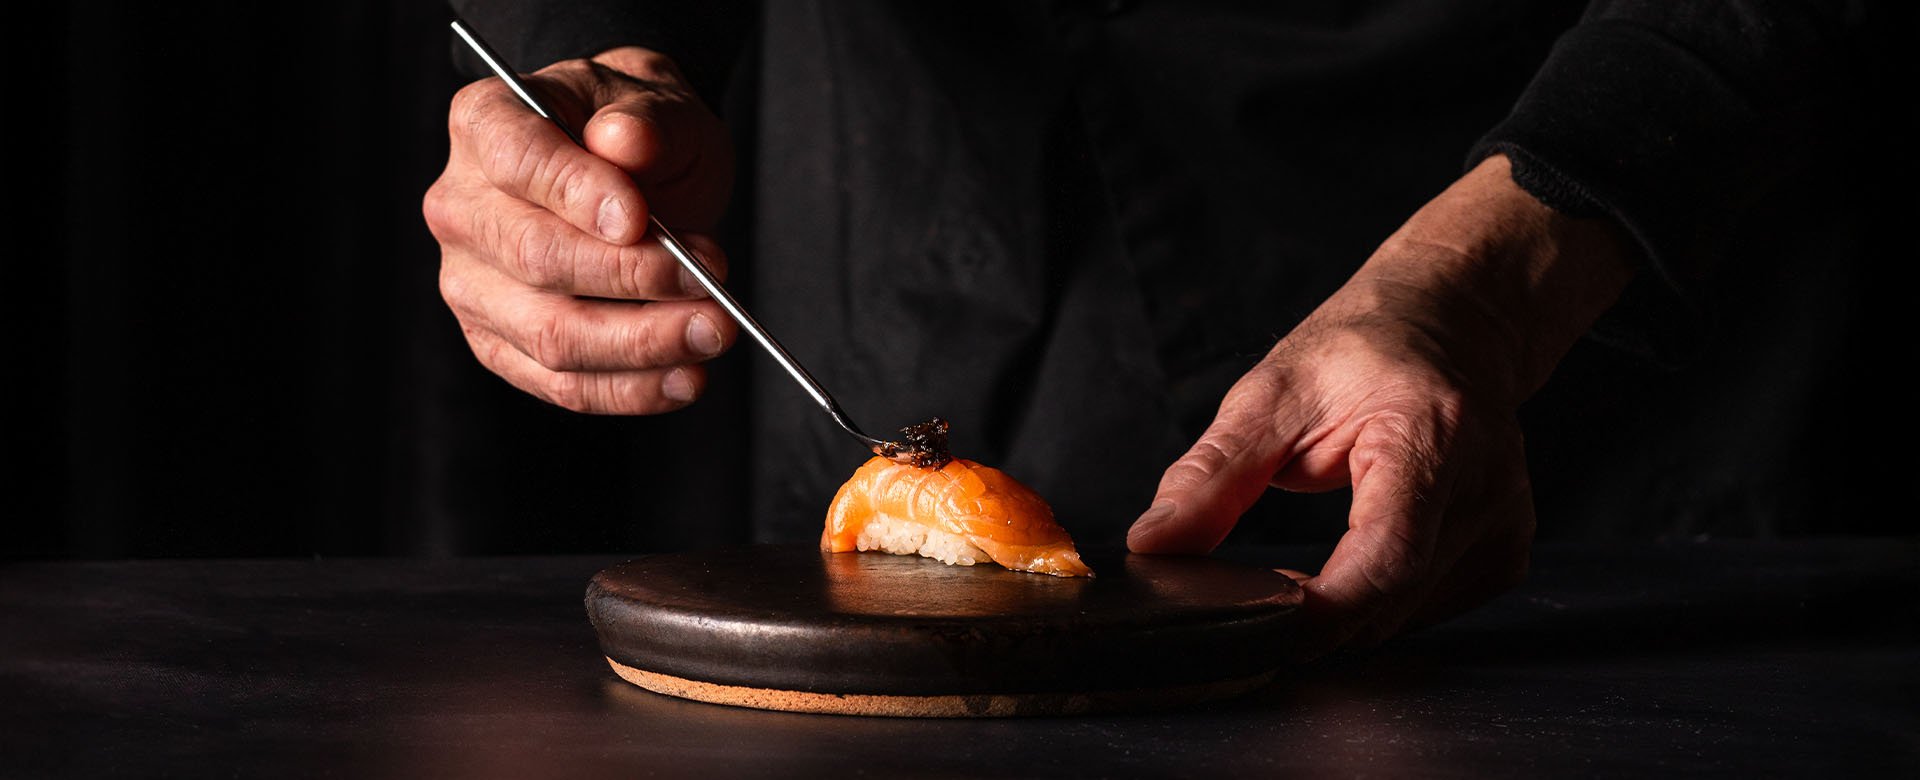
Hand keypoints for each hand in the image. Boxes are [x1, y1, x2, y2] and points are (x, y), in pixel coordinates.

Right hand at [423, 47, 735, 413]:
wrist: (641, 173)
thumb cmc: (640, 133)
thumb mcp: (658, 101)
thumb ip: (646, 119)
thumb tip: (625, 141)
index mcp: (485, 125)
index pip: (516, 160)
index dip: (574, 192)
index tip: (638, 218)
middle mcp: (462, 208)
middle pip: (536, 258)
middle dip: (634, 277)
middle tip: (709, 280)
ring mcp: (473, 284)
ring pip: (552, 335)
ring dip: (642, 343)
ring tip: (714, 330)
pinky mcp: (501, 345)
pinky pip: (562, 384)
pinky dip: (631, 389)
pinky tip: (687, 378)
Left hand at [1127, 155, 1635, 657]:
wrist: (1454, 319)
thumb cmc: (1367, 347)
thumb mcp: (1271, 394)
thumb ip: (1213, 476)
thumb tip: (1152, 543)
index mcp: (1430, 435)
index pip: (1385, 557)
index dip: (1320, 611)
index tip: (1255, 623)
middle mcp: (1484, 488)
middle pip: (1390, 601)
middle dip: (1309, 619)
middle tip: (1243, 598)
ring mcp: (1504, 525)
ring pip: (1405, 619)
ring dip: (1339, 617)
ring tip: (1291, 578)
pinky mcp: (1503, 553)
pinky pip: (1425, 610)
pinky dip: (1374, 607)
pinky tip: (1344, 571)